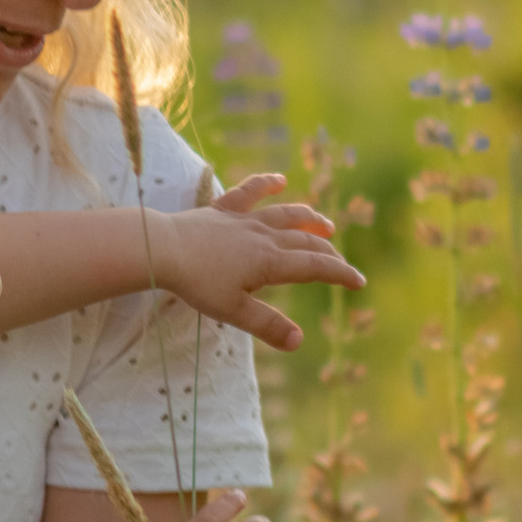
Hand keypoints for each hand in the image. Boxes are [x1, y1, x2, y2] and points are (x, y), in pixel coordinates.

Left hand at [148, 179, 364, 351]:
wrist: (162, 248)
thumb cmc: (197, 283)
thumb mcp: (233, 311)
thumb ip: (267, 325)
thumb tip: (299, 341)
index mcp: (270, 262)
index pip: (314, 268)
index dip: (340, 274)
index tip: (359, 281)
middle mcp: (263, 237)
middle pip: (305, 243)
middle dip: (328, 254)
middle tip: (342, 265)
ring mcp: (244, 220)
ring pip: (285, 215)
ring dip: (308, 220)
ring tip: (325, 225)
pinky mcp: (223, 210)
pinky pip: (249, 192)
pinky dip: (266, 184)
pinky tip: (279, 180)